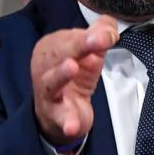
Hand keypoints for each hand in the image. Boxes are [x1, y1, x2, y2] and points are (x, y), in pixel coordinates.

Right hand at [31, 15, 118, 144]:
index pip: (67, 36)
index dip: (88, 35)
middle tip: (98, 41)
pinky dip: (66, 120)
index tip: (107, 35)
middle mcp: (44, 67)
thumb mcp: (91, 51)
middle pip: (58, 53)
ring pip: (52, 81)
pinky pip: (60, 117)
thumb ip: (102, 33)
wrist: (66, 112)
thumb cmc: (76, 75)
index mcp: (50, 46)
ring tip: (73, 67)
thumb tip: (109, 29)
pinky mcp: (55, 114)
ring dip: (61, 74)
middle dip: (78, 46)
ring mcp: (47, 91)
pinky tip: (71, 124)